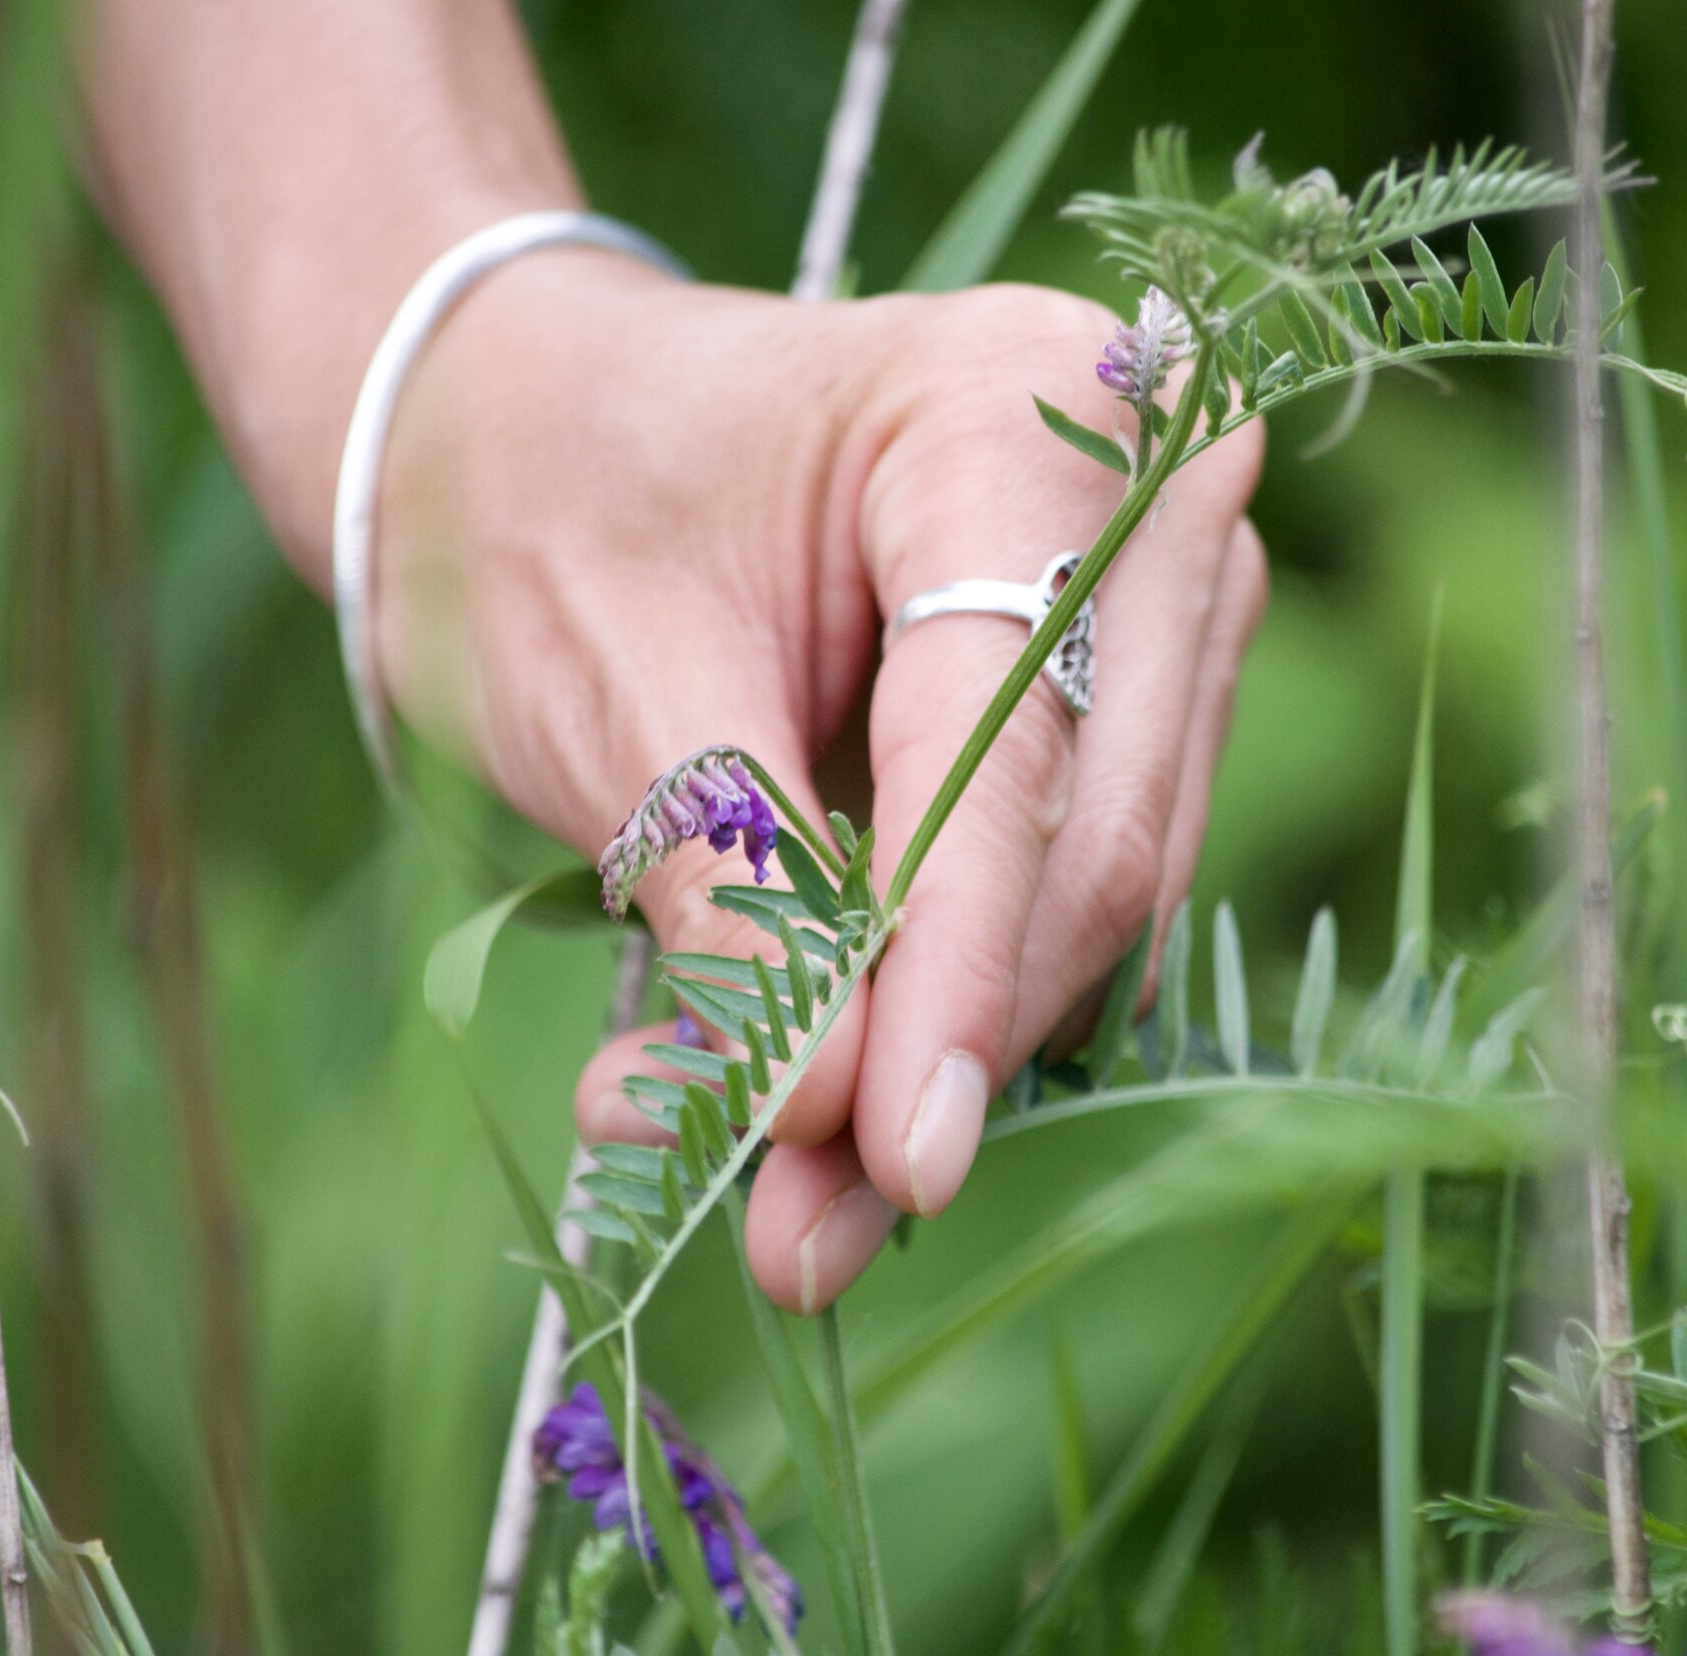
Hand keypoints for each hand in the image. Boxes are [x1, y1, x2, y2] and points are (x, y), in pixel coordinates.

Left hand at [378, 251, 1266, 1311]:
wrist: (531, 419)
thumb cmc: (551, 501)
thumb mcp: (613, 694)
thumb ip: (738, 891)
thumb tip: (829, 1115)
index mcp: (1014, 411)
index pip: (1013, 749)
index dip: (954, 975)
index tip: (900, 1163)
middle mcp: (1143, 489)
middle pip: (1091, 839)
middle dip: (938, 1047)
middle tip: (790, 1233)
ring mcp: (1155, 598)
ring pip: (1094, 890)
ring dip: (930, 1050)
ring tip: (748, 1172)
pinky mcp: (1122, 699)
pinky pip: (1065, 884)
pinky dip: (940, 1001)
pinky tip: (798, 1082)